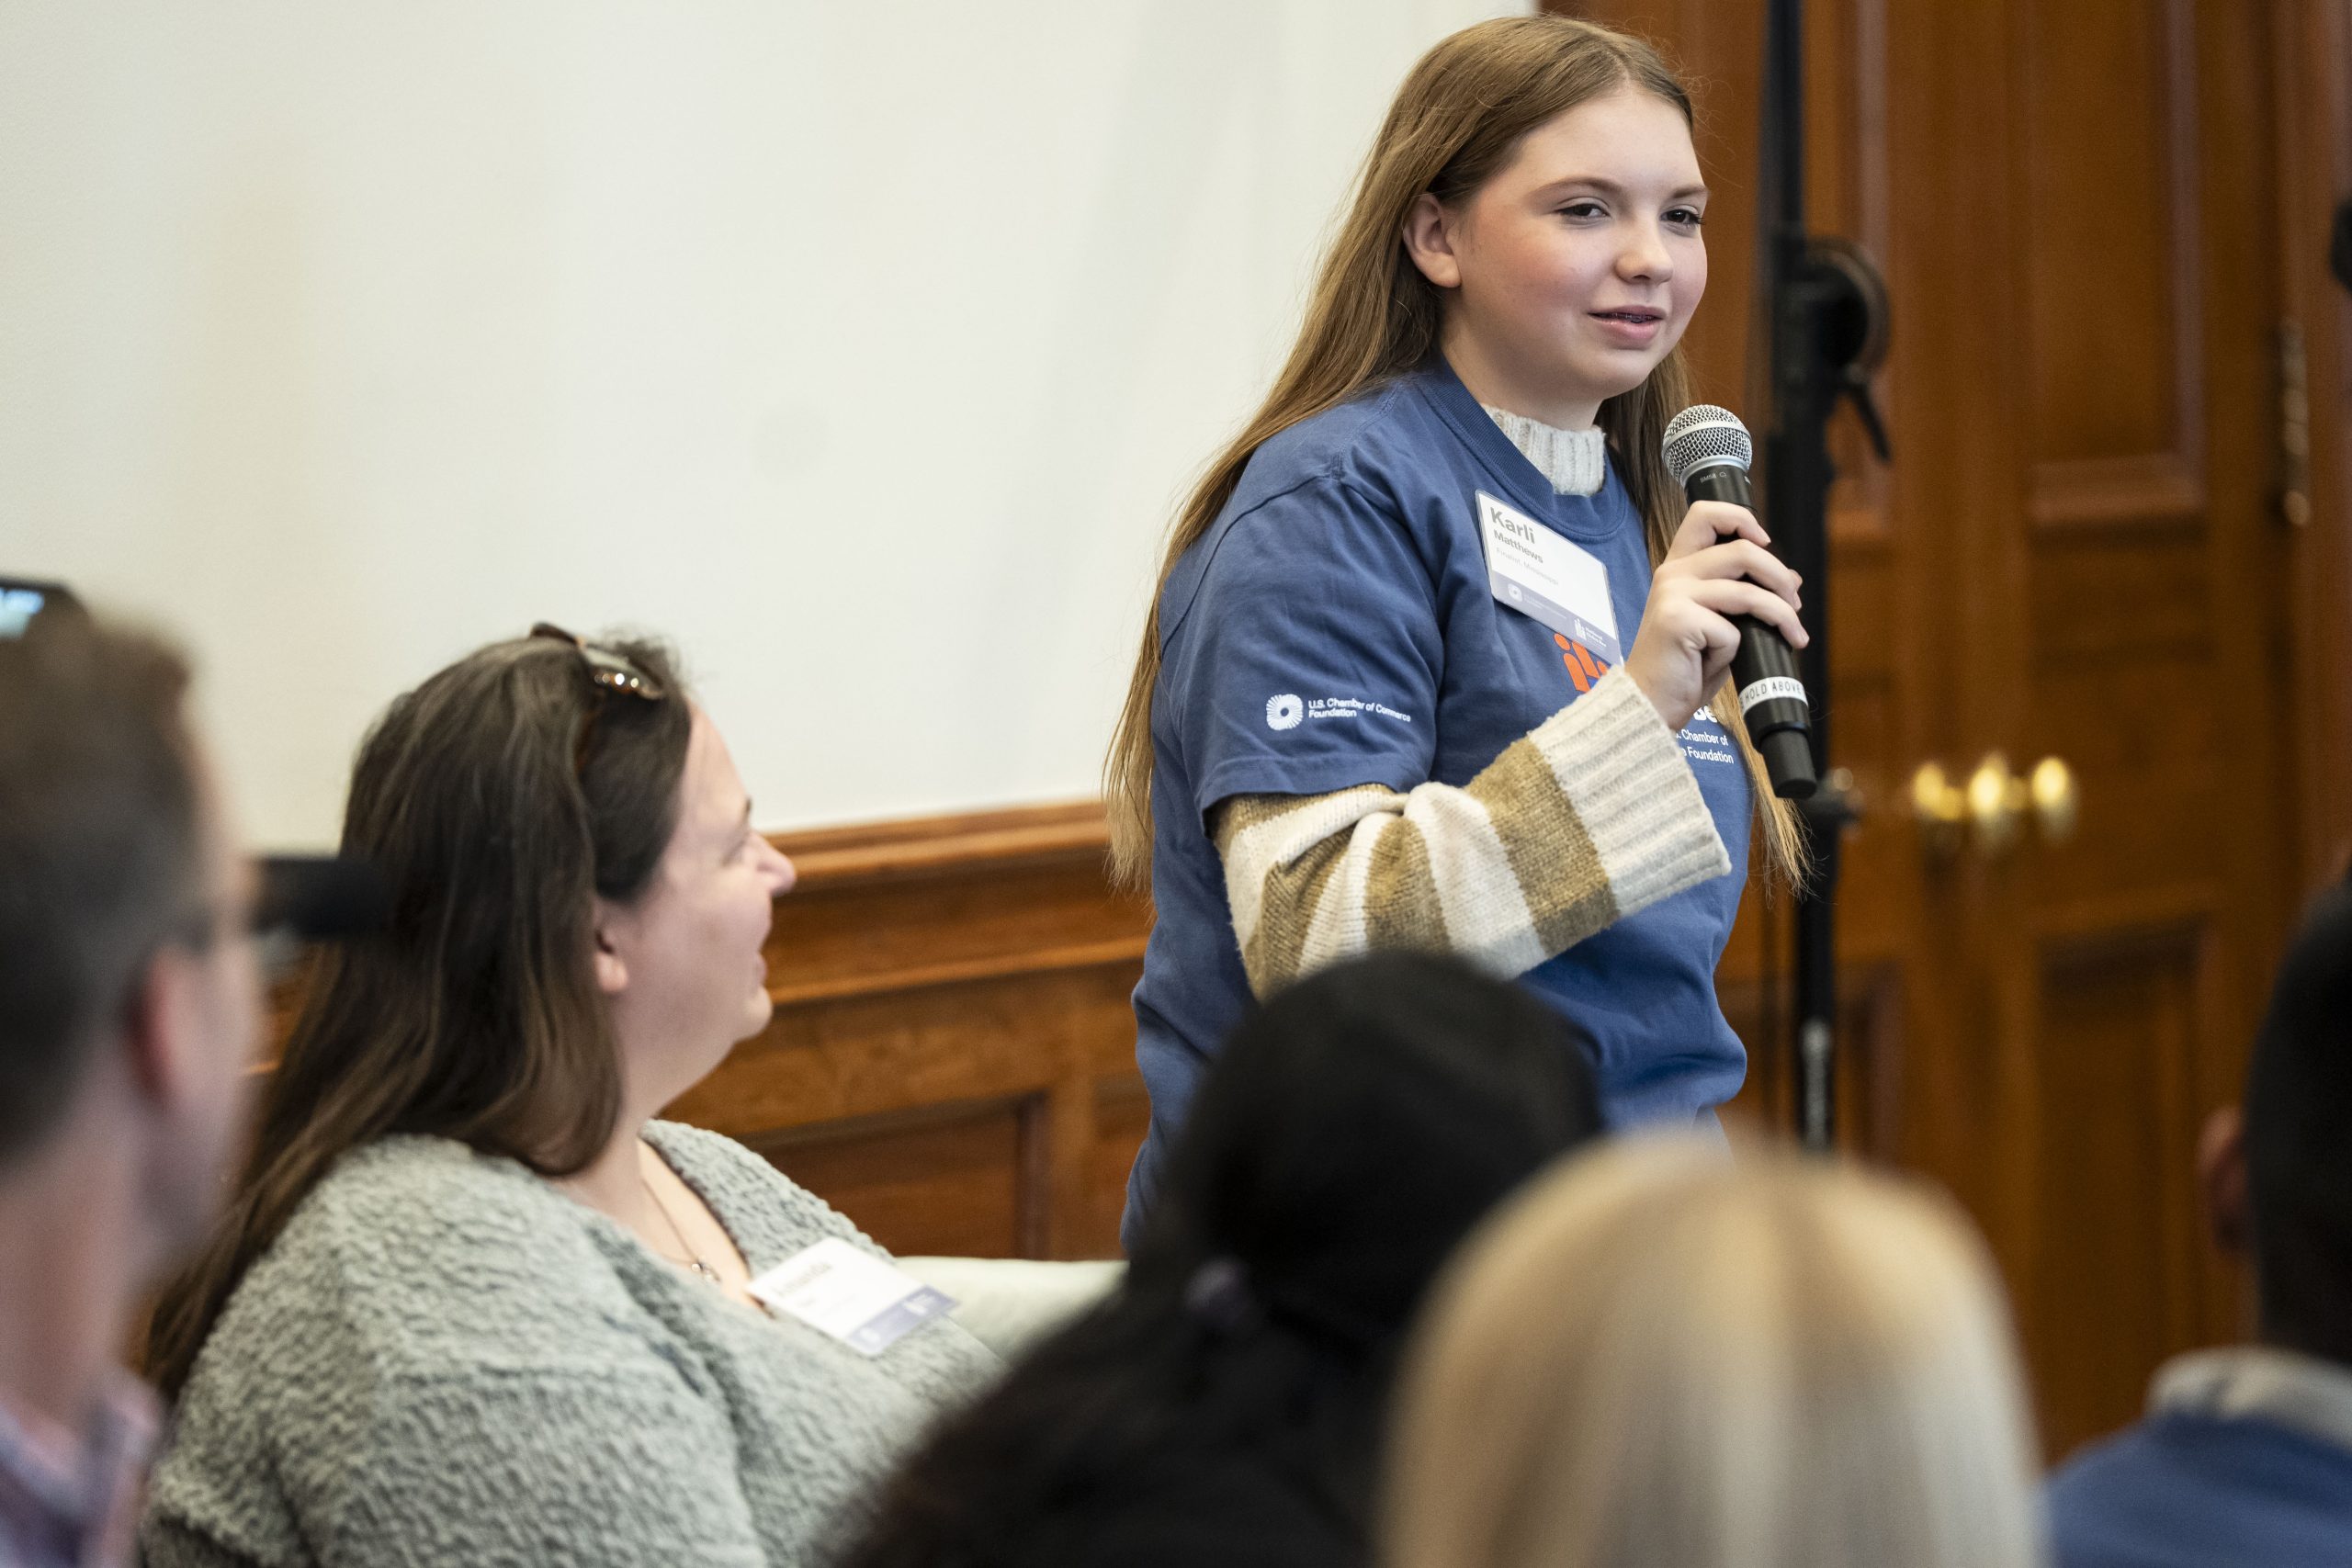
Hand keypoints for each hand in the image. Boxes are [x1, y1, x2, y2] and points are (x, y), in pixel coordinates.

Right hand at [1621, 500, 1808, 732]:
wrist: (1649, 703)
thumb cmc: (1682, 667)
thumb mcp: (1719, 624)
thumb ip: (1745, 596)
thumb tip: (1790, 580)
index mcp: (1678, 568)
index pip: (1705, 515)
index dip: (1742, 519)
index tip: (1764, 542)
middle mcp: (1673, 574)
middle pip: (1743, 550)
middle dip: (1780, 577)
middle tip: (1794, 603)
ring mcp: (1673, 595)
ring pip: (1748, 591)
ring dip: (1781, 615)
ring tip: (1794, 635)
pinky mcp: (1678, 620)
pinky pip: (1732, 630)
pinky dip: (1736, 650)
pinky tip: (1721, 662)